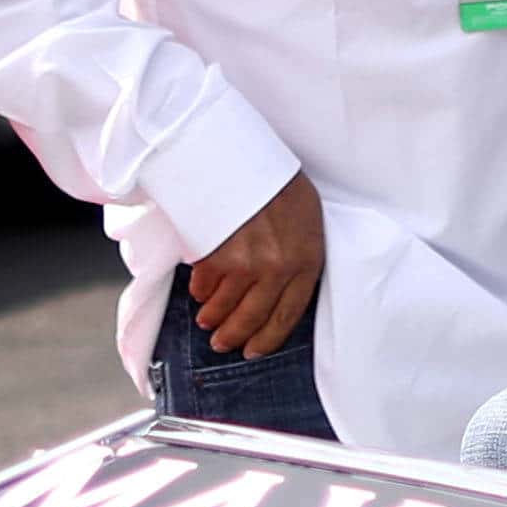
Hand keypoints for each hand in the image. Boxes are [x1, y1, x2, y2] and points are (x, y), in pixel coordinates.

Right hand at [189, 170, 324, 357]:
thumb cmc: (278, 183)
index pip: (289, 314)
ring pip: (225, 307)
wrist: (245, 158)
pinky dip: (200, 292)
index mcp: (307, 260)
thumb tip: (285, 280)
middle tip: (222, 343)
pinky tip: (200, 293)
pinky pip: (205, 287)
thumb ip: (299, 252)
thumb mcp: (306, 218)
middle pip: (253, 318)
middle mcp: (279, 269)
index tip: (255, 349)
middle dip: (235, 335)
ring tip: (207, 321)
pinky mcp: (217, 258)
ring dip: (214, 318)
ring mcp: (247, 265)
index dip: (270, 337)